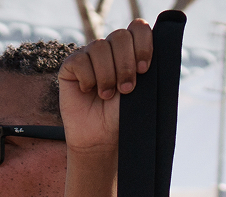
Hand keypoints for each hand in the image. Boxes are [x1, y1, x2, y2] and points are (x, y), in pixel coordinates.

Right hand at [58, 19, 153, 155]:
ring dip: (107, 75)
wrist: (102, 138)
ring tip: (106, 95)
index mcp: (130, 51)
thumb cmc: (123, 117)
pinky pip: (80, 61)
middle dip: (125, 65)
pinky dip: (88, 79)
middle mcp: (110, 50)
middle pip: (120, 36)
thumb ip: (146, 67)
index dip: (142, 44)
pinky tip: (88, 92)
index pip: (138, 29)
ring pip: (100, 47)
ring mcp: (89, 56)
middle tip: (126, 90)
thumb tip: (155, 44)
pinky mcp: (71, 66)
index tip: (144, 69)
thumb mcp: (142, 92)